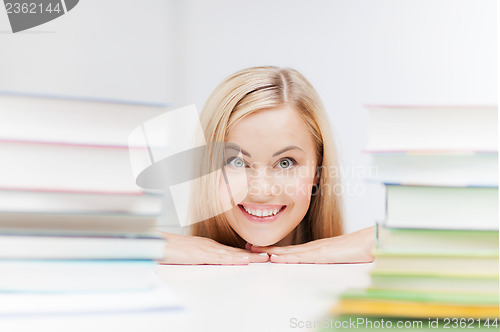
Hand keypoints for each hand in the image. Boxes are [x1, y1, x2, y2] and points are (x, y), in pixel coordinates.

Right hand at [158, 232, 269, 264]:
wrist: (154, 243)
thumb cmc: (168, 249)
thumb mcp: (186, 254)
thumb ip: (198, 257)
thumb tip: (207, 261)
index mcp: (207, 246)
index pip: (230, 251)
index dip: (246, 254)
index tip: (259, 255)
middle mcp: (209, 245)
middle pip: (235, 251)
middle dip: (253, 254)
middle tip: (270, 256)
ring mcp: (205, 248)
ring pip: (231, 254)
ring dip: (249, 257)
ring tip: (264, 258)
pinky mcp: (199, 254)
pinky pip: (220, 258)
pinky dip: (233, 259)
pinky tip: (243, 260)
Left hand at [248, 226, 375, 263]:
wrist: (375, 242)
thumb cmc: (361, 249)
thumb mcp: (341, 257)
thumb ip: (331, 259)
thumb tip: (324, 262)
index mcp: (318, 249)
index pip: (292, 250)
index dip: (275, 250)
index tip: (260, 250)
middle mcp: (315, 247)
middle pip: (287, 249)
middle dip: (267, 249)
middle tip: (247, 247)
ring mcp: (319, 249)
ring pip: (290, 252)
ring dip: (272, 253)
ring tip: (255, 252)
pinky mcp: (324, 253)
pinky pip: (302, 257)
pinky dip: (287, 257)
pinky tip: (276, 258)